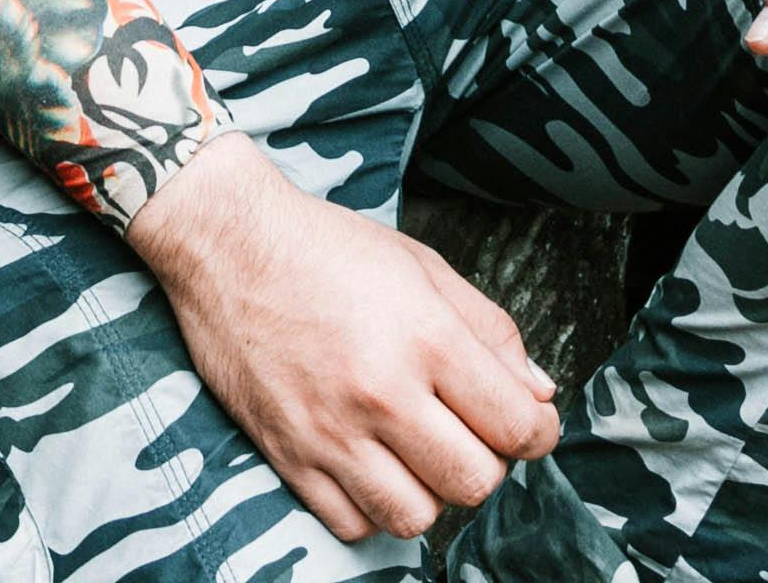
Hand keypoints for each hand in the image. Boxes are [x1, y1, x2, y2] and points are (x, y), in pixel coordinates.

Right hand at [124, 141, 562, 542]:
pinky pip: (352, 524)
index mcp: (426, 338)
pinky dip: (371, 507)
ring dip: (430, 492)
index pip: (516, 425)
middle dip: (487, 463)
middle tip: (471, 434)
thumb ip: (490, 331)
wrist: (227, 242)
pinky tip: (370, 466)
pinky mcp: (287, 454)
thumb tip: (540, 393)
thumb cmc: (328, 247)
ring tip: (419, 454)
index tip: (530, 423)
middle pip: (474, 482)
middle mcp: (381, 392)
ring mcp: (330, 431)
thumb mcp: (423, 267)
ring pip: (416, 517)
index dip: (538, 431)